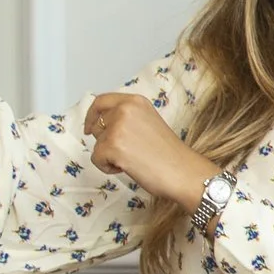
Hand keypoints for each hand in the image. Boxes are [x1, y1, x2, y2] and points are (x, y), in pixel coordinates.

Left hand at [83, 93, 215, 204]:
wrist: (183, 172)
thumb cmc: (170, 154)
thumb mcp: (148, 123)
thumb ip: (128, 118)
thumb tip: (102, 124)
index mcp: (136, 101)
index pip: (101, 101)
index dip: (92, 115)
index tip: (90, 128)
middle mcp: (125, 109)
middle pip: (97, 124)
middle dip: (105, 140)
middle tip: (128, 151)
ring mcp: (117, 127)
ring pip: (97, 143)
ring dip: (109, 155)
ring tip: (132, 160)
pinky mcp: (112, 146)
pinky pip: (96, 159)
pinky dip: (108, 168)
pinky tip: (128, 167)